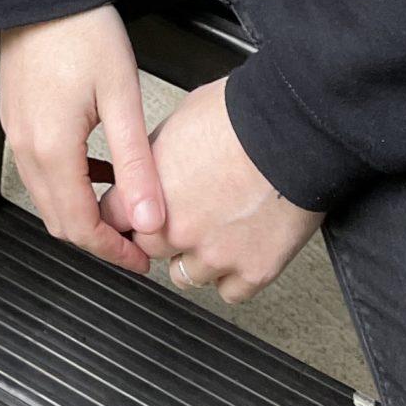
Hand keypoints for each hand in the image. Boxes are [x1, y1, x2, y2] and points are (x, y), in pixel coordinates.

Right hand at [0, 4, 166, 274]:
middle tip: (137, 240)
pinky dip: (67, 184)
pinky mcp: (15, 117)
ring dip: (82, 212)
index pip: (80, 227)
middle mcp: (26, 149)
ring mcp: (16, 133)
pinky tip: (97, 169)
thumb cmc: (81, 30)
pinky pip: (39, 170)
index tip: (142, 258)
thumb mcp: (121, 96)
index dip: (114, 252)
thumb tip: (151, 217)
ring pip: (47, 198)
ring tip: (123, 207)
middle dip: (98, 239)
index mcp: (53, 150)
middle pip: (59, 221)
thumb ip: (136, 163)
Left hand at [96, 77, 323, 302]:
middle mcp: (178, 230)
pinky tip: (242, 246)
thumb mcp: (177, 121)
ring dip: (197, 256)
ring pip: (186, 275)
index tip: (130, 213)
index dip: (123, 213)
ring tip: (217, 226)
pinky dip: (235, 273)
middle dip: (161, 233)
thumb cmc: (240, 114)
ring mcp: (215, 256)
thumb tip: (152, 170)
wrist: (293, 130)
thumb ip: (156, 159)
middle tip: (185, 212)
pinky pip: (230, 291)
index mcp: (152, 192)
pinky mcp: (252, 272)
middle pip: (148, 250)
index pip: (112, 219)